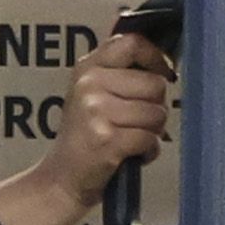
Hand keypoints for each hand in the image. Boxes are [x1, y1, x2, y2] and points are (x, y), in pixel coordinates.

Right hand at [0, 25, 182, 224]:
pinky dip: (148, 151)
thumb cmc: (84, 139)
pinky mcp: (106, 139)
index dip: (156, 58)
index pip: (132, 43)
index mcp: (87, 69)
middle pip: (155, 84)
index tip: (162, 74)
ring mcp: (96, 111)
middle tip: (135, 123)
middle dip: (155, 108)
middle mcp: (90, 85)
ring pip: (157, 113)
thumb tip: (164, 62)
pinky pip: (150, 139)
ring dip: (152, 132)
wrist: (60, 181)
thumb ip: (119, 73)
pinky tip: (132, 155)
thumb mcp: (92, 95)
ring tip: (130, 139)